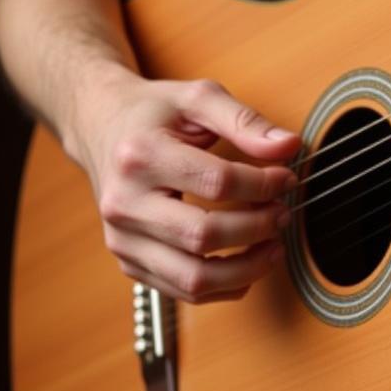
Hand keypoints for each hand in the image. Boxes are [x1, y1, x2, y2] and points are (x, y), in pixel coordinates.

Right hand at [69, 70, 300, 302]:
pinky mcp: (129, 262)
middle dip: (257, 228)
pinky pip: (183, 291)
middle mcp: (124, 204)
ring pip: (193, 278)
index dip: (263, 185)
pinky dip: (225, 286)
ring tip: (274, 246)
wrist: (101, 127)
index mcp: (140, 157)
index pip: (216, 183)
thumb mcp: (198, 99)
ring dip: (246, 268)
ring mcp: (122, 239)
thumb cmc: (152, 114)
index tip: (286, 178)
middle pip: (203, 236)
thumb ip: (245, 120)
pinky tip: (248, 264)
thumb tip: (289, 147)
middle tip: (283, 213)